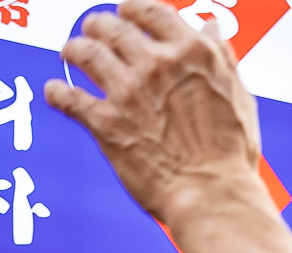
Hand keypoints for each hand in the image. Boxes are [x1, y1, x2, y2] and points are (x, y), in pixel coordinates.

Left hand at [45, 0, 291, 252]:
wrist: (210, 194)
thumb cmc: (230, 153)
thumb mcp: (239, 94)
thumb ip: (221, 57)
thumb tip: (208, 29)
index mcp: (191, 52)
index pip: (152, 12)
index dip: (133, 9)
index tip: (124, 11)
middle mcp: (156, 64)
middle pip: (114, 28)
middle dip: (98, 25)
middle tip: (92, 29)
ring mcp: (128, 92)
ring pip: (87, 54)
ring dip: (75, 48)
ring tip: (70, 50)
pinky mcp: (106, 123)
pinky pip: (70, 99)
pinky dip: (57, 93)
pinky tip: (52, 91)